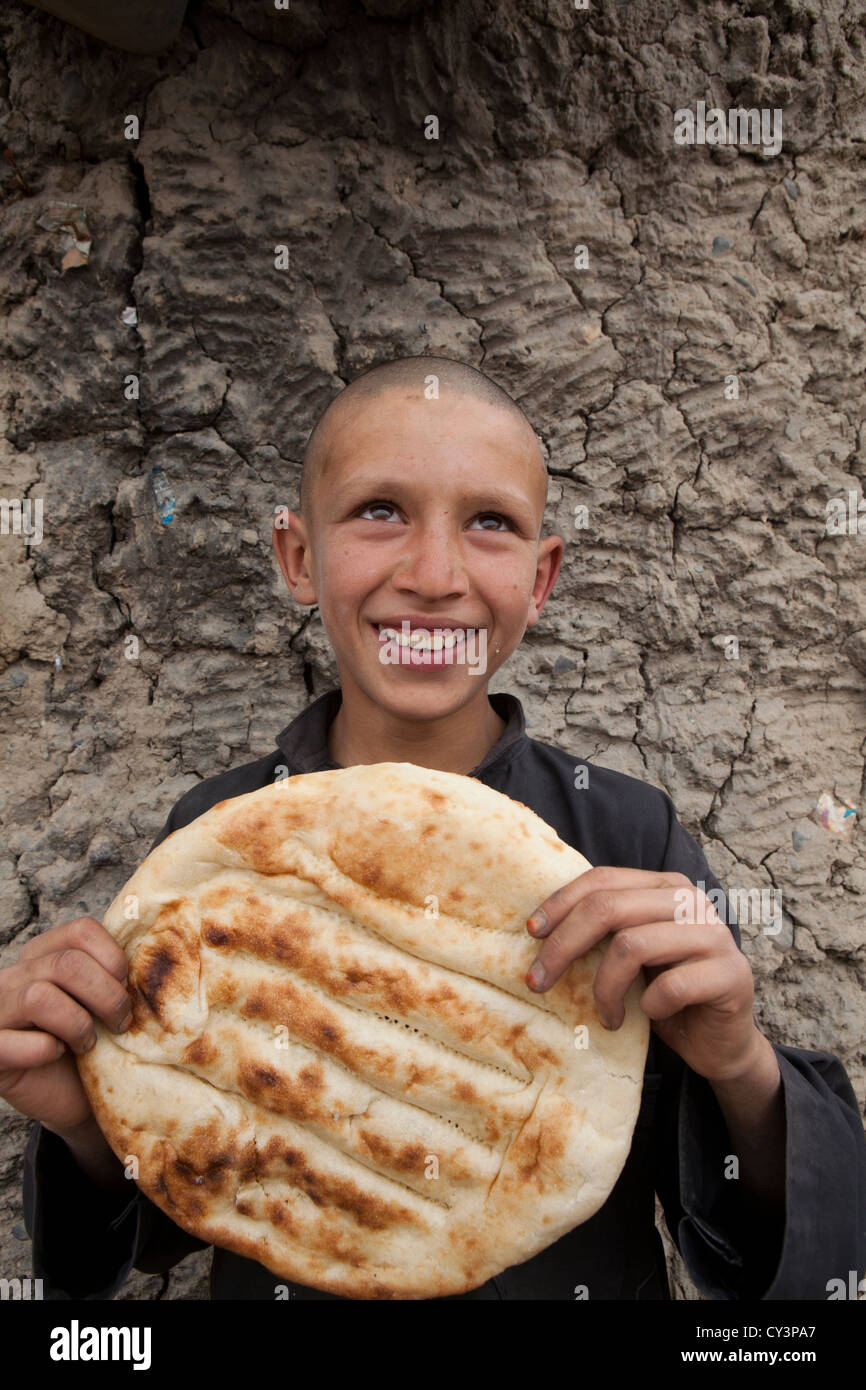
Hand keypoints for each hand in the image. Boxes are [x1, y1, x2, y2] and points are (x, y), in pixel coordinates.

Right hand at [0, 916, 131, 1135]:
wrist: (77, 1098)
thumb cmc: (96, 1045)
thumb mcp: (106, 1002)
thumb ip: (116, 973)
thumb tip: (152, 955)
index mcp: (44, 954)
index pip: (81, 930)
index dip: (113, 958)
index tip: (127, 987)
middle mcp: (15, 976)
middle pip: (67, 963)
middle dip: (107, 996)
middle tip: (121, 1023)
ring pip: (38, 996)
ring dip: (77, 1024)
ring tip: (88, 1043)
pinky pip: (8, 1043)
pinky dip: (41, 1050)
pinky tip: (55, 1054)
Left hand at [524, 866, 761, 1083]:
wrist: (719, 1040)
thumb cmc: (665, 993)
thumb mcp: (632, 954)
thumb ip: (605, 930)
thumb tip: (538, 927)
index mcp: (665, 886)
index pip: (603, 880)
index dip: (560, 904)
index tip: (531, 934)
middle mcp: (692, 900)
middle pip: (608, 909)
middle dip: (564, 946)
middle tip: (539, 982)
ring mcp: (714, 934)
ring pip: (633, 946)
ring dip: (606, 988)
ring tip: (606, 1014)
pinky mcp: (731, 974)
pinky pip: (670, 987)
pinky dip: (647, 1007)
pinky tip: (648, 1016)